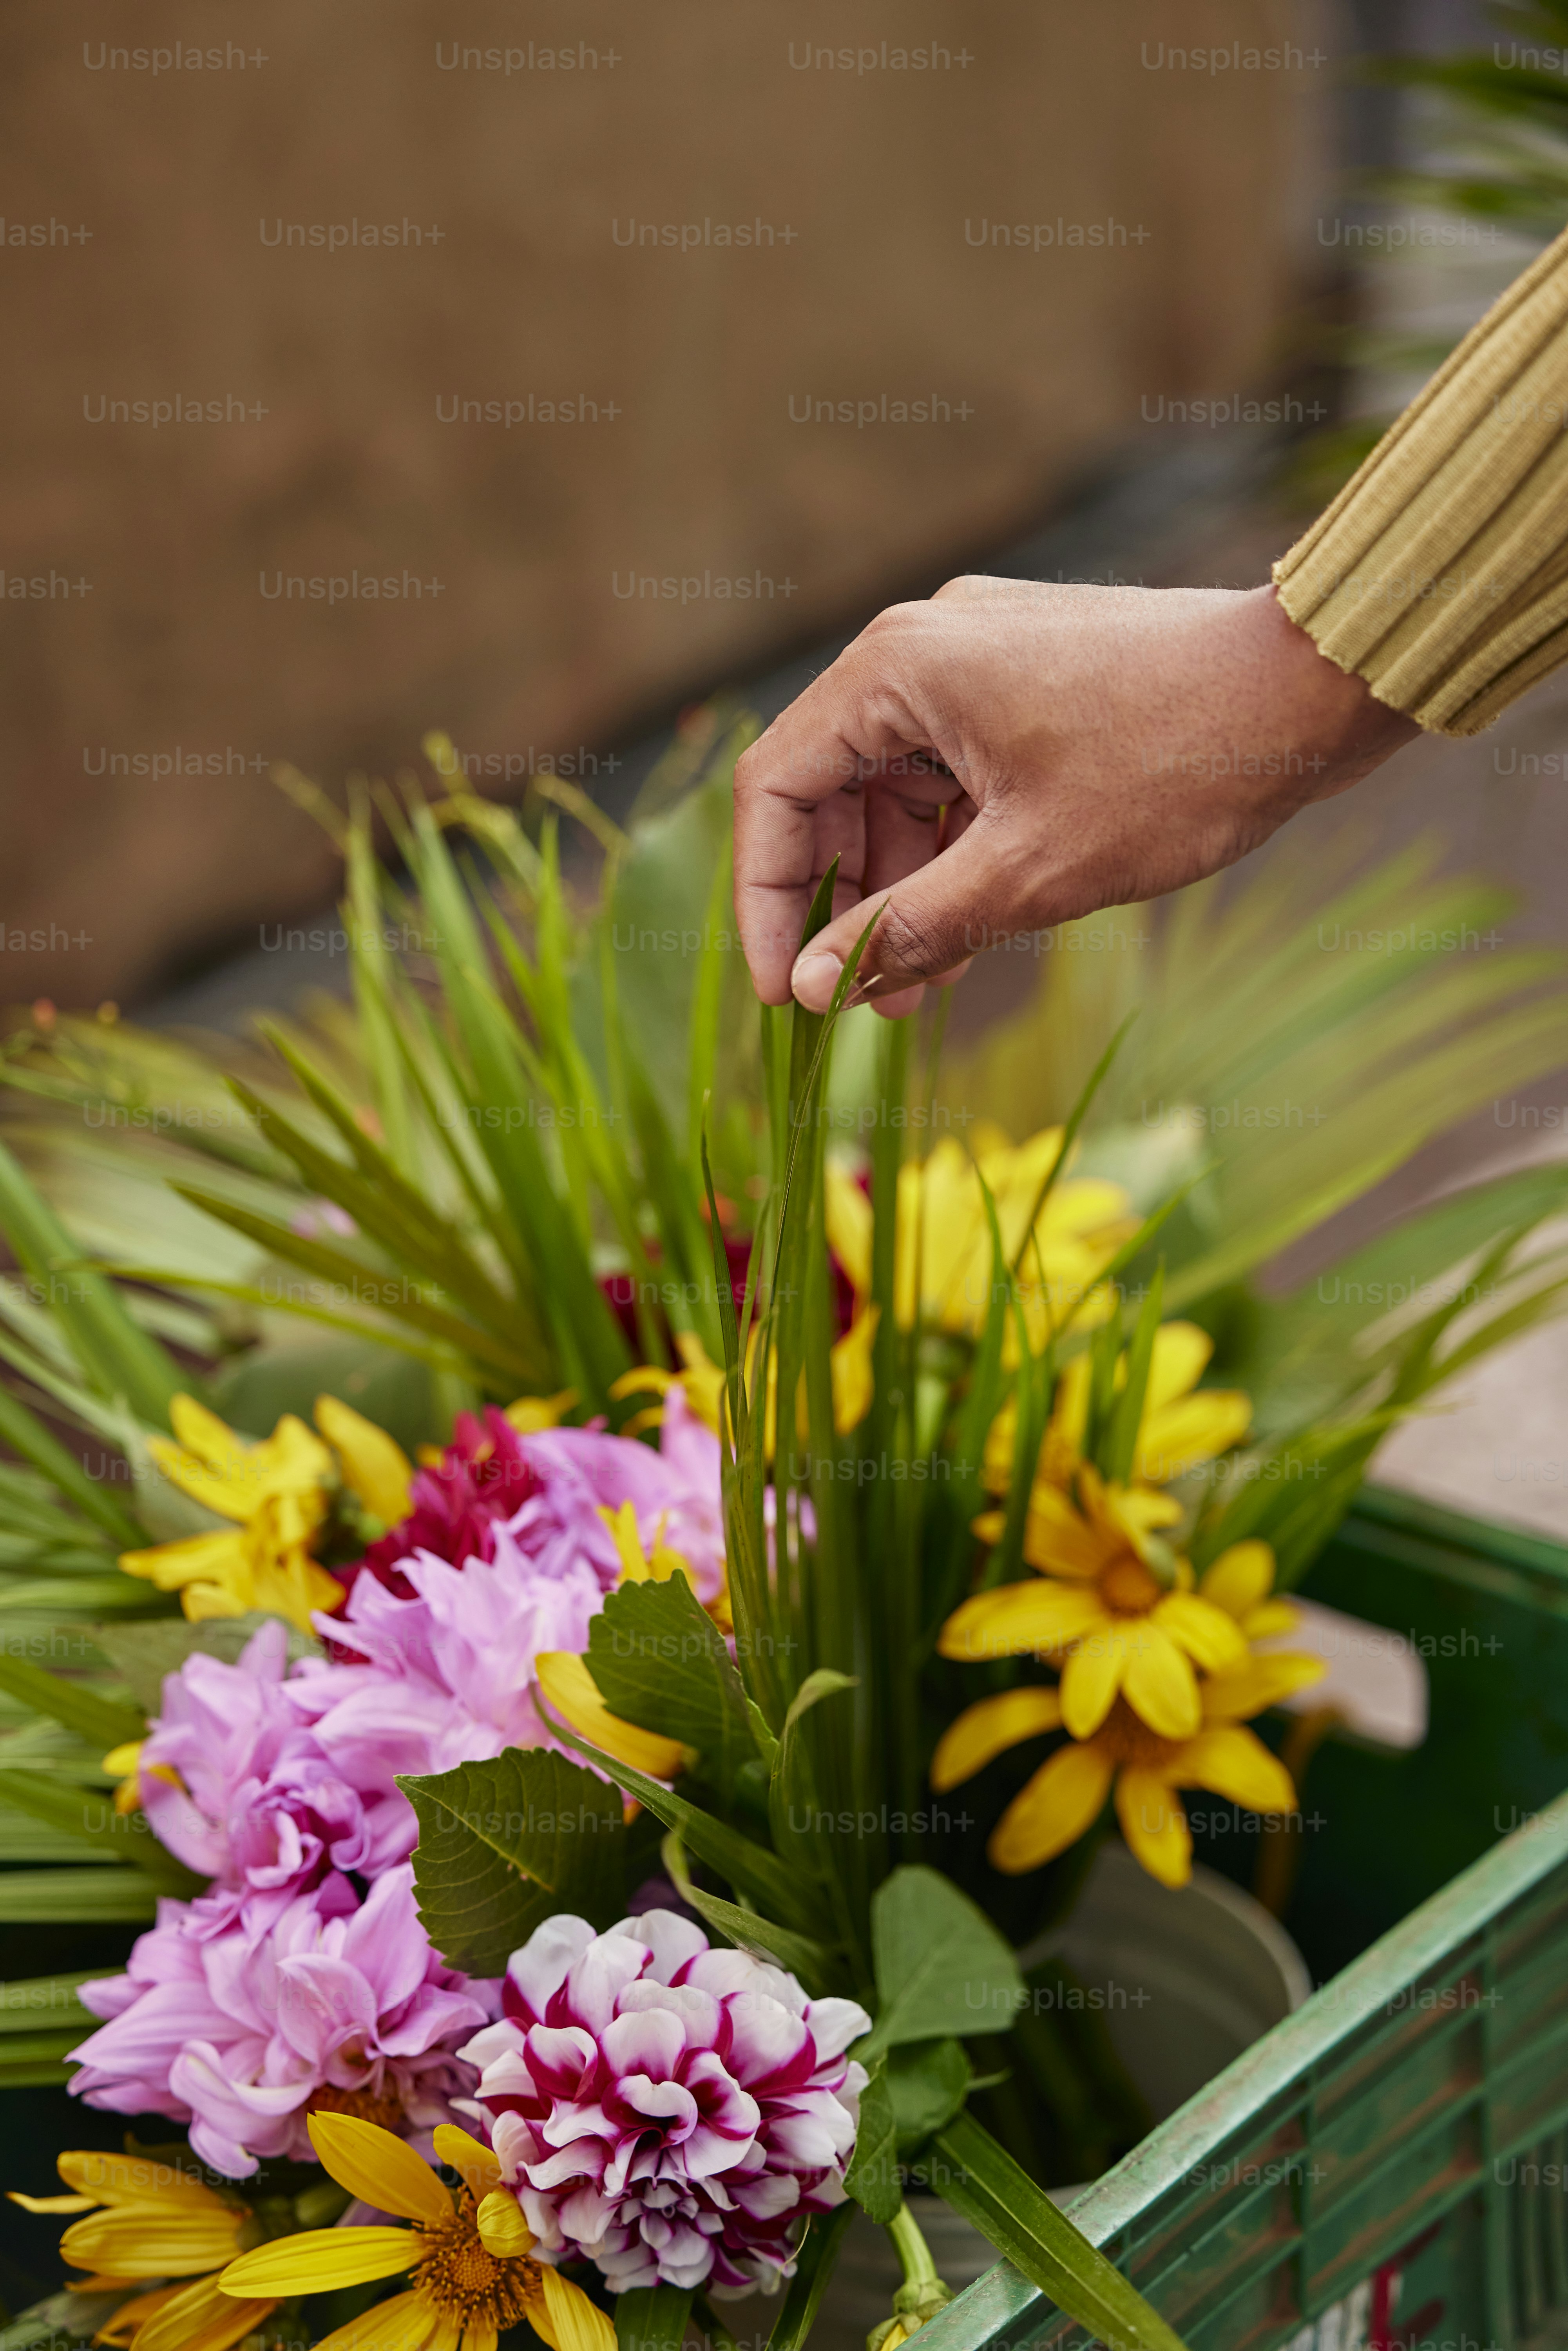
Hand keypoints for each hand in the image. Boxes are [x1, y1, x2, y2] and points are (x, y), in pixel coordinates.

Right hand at [732, 578, 1419, 1015]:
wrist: (1312, 688)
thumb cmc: (1177, 766)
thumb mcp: (1030, 871)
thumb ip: (908, 929)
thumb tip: (814, 991)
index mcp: (900, 670)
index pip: (778, 790)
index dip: (765, 900)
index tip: (784, 993)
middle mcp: (923, 648)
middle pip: (830, 790)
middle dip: (841, 903)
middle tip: (858, 1002)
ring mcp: (976, 660)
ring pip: (894, 790)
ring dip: (901, 888)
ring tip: (921, 986)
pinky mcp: (1022, 681)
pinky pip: (951, 775)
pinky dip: (951, 851)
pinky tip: (967, 929)